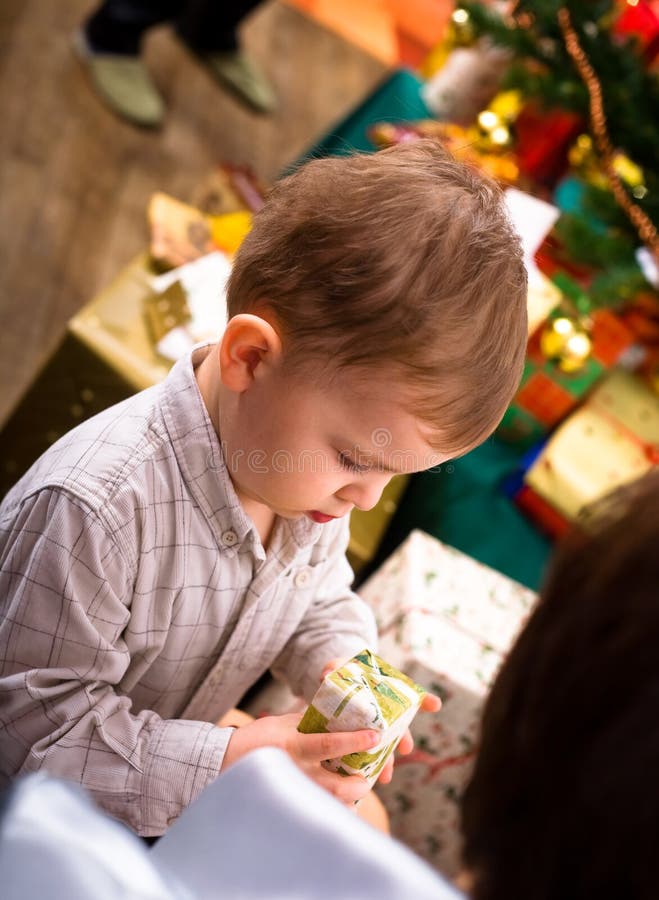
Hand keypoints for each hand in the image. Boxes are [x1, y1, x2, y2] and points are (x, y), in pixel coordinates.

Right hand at [221, 712, 378, 804]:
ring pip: (327, 804)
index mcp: (292, 744)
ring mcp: (291, 791)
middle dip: (356, 785)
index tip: (374, 737)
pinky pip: (315, 811)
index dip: (353, 741)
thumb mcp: (282, 723)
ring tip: (356, 793)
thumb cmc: (256, 739)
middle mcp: (293, 770)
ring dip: (347, 801)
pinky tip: (339, 804)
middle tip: (368, 780)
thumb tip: (340, 719)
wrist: (224, 763)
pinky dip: (331, 809)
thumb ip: (309, 722)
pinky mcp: (287, 804)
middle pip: (333, 786)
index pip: (327, 744)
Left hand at [321, 657, 441, 784]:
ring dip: (386, 763)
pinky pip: (366, 759)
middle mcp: (383, 714)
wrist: (332, 689)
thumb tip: (324, 675)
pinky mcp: (357, 744)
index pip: (408, 696)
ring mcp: (372, 730)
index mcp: (384, 694)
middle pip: (398, 728)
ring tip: (385, 776)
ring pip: (383, 748)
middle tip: (406, 748)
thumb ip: (333, 669)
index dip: (423, 699)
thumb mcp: (338, 668)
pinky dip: (367, 772)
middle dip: (403, 739)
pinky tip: (362, 783)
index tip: (435, 705)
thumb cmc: (340, 676)